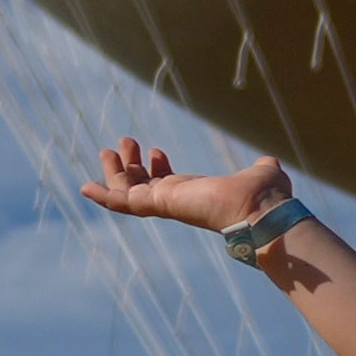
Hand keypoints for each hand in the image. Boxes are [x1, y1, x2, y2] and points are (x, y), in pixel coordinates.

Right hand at [81, 139, 289, 233]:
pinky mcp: (159, 205)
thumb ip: (261, 168)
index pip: (169, 185)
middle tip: (122, 143)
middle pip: (144, 187)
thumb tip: (269, 164)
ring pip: (129, 193)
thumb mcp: (262, 174)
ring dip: (115, 173)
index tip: (156, 150)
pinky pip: (123, 203)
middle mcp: (180, 203)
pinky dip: (104, 196)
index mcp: (198, 196)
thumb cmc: (266, 197)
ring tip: (106, 151)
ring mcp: (167, 206)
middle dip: (131, 167)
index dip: (158, 168)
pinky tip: (86, 187)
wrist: (263, 212)